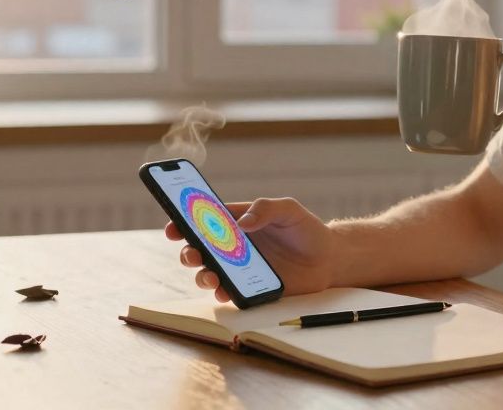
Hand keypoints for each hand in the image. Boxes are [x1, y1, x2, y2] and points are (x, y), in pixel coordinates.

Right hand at [165, 197, 336, 302]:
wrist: (330, 259)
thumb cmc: (307, 229)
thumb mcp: (289, 209)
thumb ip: (266, 208)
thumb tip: (243, 223)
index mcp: (237, 221)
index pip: (204, 220)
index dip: (183, 222)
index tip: (173, 226)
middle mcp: (233, 246)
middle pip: (200, 249)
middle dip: (189, 252)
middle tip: (192, 253)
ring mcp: (240, 268)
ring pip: (209, 273)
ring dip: (203, 275)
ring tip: (210, 275)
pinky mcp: (251, 288)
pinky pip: (230, 292)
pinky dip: (223, 293)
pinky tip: (225, 291)